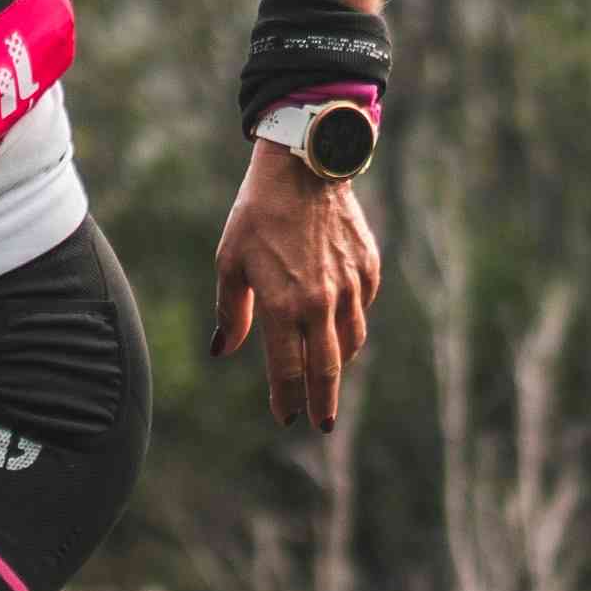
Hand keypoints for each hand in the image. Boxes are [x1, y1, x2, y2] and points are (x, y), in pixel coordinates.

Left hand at [208, 145, 381, 432]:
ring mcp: (351, 287)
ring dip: (338, 362)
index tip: (287, 417)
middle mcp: (321, 303)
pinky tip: (337, 320)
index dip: (287, 399)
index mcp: (283, 306)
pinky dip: (351, 321)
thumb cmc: (258, 215)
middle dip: (323, 401)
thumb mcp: (230, 263)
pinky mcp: (369, 269)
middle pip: (327, 369)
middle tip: (322, 422)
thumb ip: (230, 313)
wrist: (305, 168)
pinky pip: (362, 309)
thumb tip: (222, 350)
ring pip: (351, 342)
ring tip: (327, 373)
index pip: (288, 370)